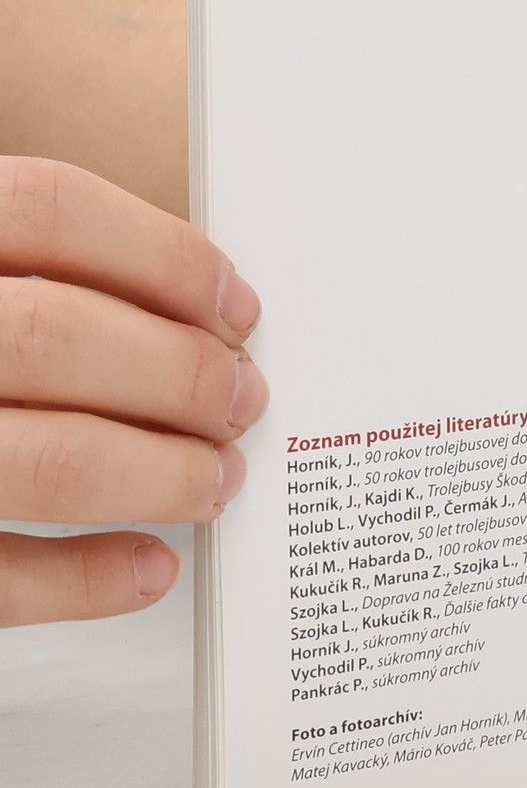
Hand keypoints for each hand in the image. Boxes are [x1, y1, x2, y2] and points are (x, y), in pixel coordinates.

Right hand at [0, 157, 267, 623]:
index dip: (164, 256)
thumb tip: (188, 309)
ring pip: (47, 461)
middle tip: (241, 400)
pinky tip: (146, 565)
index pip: (46, 209)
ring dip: (161, 474)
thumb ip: (25, 270)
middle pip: (59, 336)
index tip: (234, 304)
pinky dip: (87, 578)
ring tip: (214, 478)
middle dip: (181, 375)